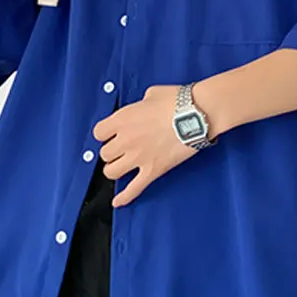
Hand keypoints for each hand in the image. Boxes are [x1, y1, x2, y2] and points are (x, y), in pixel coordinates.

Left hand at [93, 86, 196, 206]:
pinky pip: (133, 189)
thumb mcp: (152, 94)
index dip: (105, 134)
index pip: (98, 133)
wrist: (198, 114)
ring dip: (115, 169)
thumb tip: (144, 109)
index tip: (111, 134)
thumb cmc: (178, 101)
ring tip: (122, 166)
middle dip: (112, 152)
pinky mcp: (153, 170)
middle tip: (122, 149)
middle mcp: (126, 140)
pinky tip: (118, 202)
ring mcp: (138, 157)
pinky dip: (124, 197)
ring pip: (112, 172)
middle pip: (104, 154)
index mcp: (122, 119)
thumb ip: (140, 105)